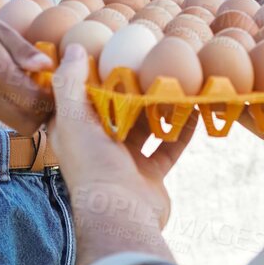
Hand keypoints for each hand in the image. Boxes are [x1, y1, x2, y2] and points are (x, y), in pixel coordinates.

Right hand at [0, 6, 52, 131]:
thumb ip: (23, 50)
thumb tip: (48, 65)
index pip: (35, 100)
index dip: (54, 96)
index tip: (60, 82)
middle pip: (29, 124)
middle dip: (45, 112)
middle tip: (50, 90)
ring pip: (18, 125)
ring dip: (31, 112)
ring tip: (32, 86)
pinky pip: (5, 119)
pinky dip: (15, 109)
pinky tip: (13, 89)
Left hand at [48, 45, 193, 264]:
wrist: (121, 216)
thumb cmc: (92, 166)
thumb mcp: (73, 119)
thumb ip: (70, 83)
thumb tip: (73, 48)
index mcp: (74, 133)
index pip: (78, 97)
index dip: (91, 75)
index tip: (110, 50)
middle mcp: (97, 146)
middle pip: (115, 109)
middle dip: (130, 88)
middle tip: (149, 61)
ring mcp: (125, 161)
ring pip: (144, 126)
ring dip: (158, 107)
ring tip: (174, 82)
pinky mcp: (150, 174)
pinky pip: (168, 147)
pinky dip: (181, 131)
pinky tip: (193, 111)